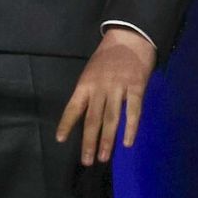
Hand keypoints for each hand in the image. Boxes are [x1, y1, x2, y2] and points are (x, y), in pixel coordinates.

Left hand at [55, 29, 156, 165]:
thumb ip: (89, 92)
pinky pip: (134, 112)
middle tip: (87, 160)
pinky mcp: (136, 87)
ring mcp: (118, 88)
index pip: (73, 107)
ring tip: (103, 157)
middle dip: (89, 141)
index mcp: (86, 83)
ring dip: (107, 140)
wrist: (130, 37)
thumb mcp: (91, 71)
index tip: (61, 139)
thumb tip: (84, 116)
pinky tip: (128, 143)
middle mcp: (100, 87)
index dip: (67, 123)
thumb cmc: (108, 57)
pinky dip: (131, 128)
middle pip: (93, 118)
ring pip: (112, 118)